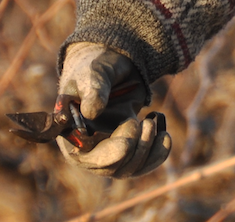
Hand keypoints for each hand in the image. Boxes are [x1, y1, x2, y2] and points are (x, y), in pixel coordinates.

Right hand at [54, 43, 170, 177]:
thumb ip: (92, 91)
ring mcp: (109, 153)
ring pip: (130, 169)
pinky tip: (163, 132)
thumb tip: (91, 112)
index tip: (129, 134)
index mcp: (70, 134)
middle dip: (133, 148)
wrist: (111, 66)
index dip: (109, 153)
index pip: (85, 158)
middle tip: (145, 122)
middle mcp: (87, 150)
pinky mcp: (128, 151)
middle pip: (112, 168)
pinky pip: (144, 164)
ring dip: (147, 149)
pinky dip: (158, 152)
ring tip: (152, 120)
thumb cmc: (94, 69)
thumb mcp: (91, 74)